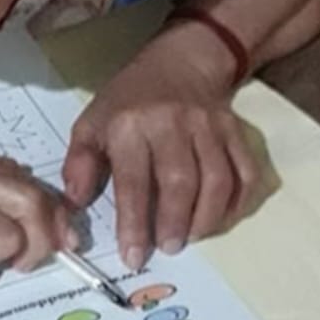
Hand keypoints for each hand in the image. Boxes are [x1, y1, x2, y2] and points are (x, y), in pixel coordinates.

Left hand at [62, 31, 259, 267]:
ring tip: (192, 238)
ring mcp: (208, 126)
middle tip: (167, 248)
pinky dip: (238, 202)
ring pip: (217, 179)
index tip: (133, 256)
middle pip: (180, 182)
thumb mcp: (92, 123)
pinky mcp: (235, 131)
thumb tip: (75, 203)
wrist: (180, 62)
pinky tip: (221, 219)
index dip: (133, 223)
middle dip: (174, 223)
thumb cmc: (129, 101)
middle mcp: (172, 123)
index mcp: (130, 125)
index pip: (133, 181)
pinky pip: (245, 171)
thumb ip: (79, 163)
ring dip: (207, 217)